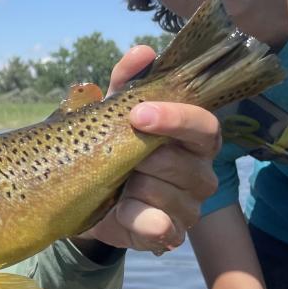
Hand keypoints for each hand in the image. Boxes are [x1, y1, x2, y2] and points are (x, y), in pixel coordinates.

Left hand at [76, 46, 220, 254]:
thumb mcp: (109, 112)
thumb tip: (142, 53)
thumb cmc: (107, 146)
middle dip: (144, 159)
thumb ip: (125, 83)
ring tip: (117, 184)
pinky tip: (120, 211)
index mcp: (195, 138)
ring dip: (134, 187)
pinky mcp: (171, 235)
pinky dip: (136, 219)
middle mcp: (201, 172)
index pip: (205, 126)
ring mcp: (190, 206)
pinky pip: (159, 228)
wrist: (82, 196)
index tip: (138, 114)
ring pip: (168, 196)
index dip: (176, 118)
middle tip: (119, 158)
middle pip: (184, 164)